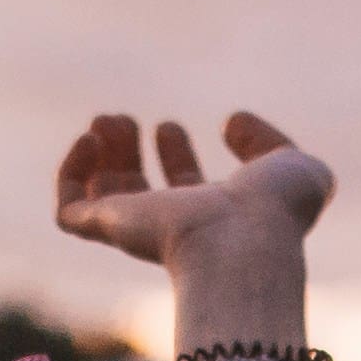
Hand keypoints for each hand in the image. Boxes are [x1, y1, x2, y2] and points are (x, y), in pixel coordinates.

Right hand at [53, 110, 334, 354]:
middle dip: (127, 151)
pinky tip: (89, 142)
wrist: (245, 238)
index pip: (185, 191)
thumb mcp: (291, 164)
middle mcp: (175, 226)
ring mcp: (139, 230)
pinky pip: (69, 212)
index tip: (171, 128)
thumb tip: (230, 123)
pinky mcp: (111, 229)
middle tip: (125, 122)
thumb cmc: (276, 211)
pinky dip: (70, 174)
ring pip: (100, 200)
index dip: (176, 156)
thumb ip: (266, 141)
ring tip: (106, 122)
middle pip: (137, 194)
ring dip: (98, 155)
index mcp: (216, 216)